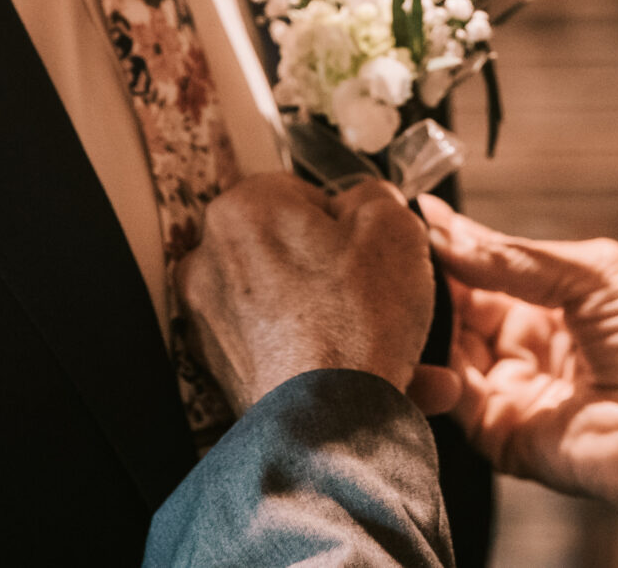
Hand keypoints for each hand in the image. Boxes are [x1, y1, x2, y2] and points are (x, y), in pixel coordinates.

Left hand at [178, 175, 457, 413]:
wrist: (327, 424)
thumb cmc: (354, 322)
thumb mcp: (393, 227)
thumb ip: (377, 197)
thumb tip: (368, 202)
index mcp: (243, 210)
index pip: (299, 193)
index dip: (347, 218)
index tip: (372, 242)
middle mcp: (211, 263)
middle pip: (295, 254)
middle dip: (347, 276)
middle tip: (389, 294)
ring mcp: (213, 323)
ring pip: (298, 310)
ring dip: (351, 326)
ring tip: (407, 349)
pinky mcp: (226, 373)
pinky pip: (291, 354)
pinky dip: (333, 364)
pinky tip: (391, 380)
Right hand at [425, 200, 617, 556]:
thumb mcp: (599, 275)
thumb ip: (520, 257)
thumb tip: (451, 232)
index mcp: (560, 299)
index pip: (492, 264)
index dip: (457, 241)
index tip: (412, 213)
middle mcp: (531, 341)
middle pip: (462, 301)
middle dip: (431, 275)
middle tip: (394, 246)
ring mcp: (512, 387)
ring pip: (447, 344)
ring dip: (424, 316)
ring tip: (400, 282)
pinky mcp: (498, 432)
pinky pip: (450, 396)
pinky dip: (431, 366)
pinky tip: (422, 333)